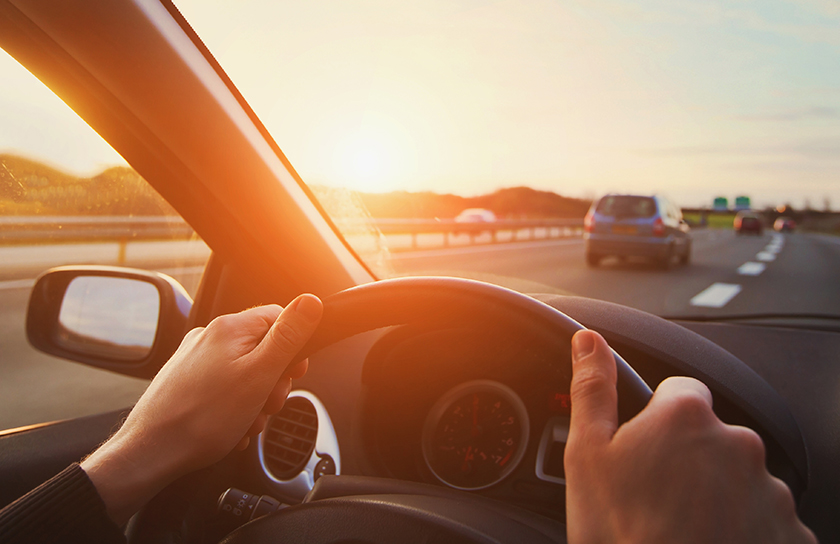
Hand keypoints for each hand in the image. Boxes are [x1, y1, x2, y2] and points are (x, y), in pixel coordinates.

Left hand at [81, 294, 322, 524]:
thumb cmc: (203, 418)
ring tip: (245, 422)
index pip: (279, 318)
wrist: (151, 452)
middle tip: (267, 405)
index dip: (293, 348)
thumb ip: (288, 337)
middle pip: (262, 348)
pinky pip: (223, 388)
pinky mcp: (185, 380)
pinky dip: (234, 407)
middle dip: (272, 381)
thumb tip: (310, 302)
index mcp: (230, 328)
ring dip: (254, 399)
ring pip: (244, 372)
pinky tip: (230, 427)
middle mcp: (209, 336)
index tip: (294, 374)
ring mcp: (194, 359)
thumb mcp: (260, 375)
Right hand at [564, 329, 814, 543]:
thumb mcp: (587, 456)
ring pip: (739, 479)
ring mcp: (770, 492)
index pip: (679, 392)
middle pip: (711, 437)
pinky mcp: (790, 534)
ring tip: (683, 529)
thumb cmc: (620, 534)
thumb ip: (593, 389)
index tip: (644, 451)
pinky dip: (743, 531)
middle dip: (689, 459)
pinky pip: (765, 520)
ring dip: (718, 496)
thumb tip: (589, 341)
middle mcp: (738, 445)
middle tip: (656, 498)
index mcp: (686, 417)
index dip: (657, 418)